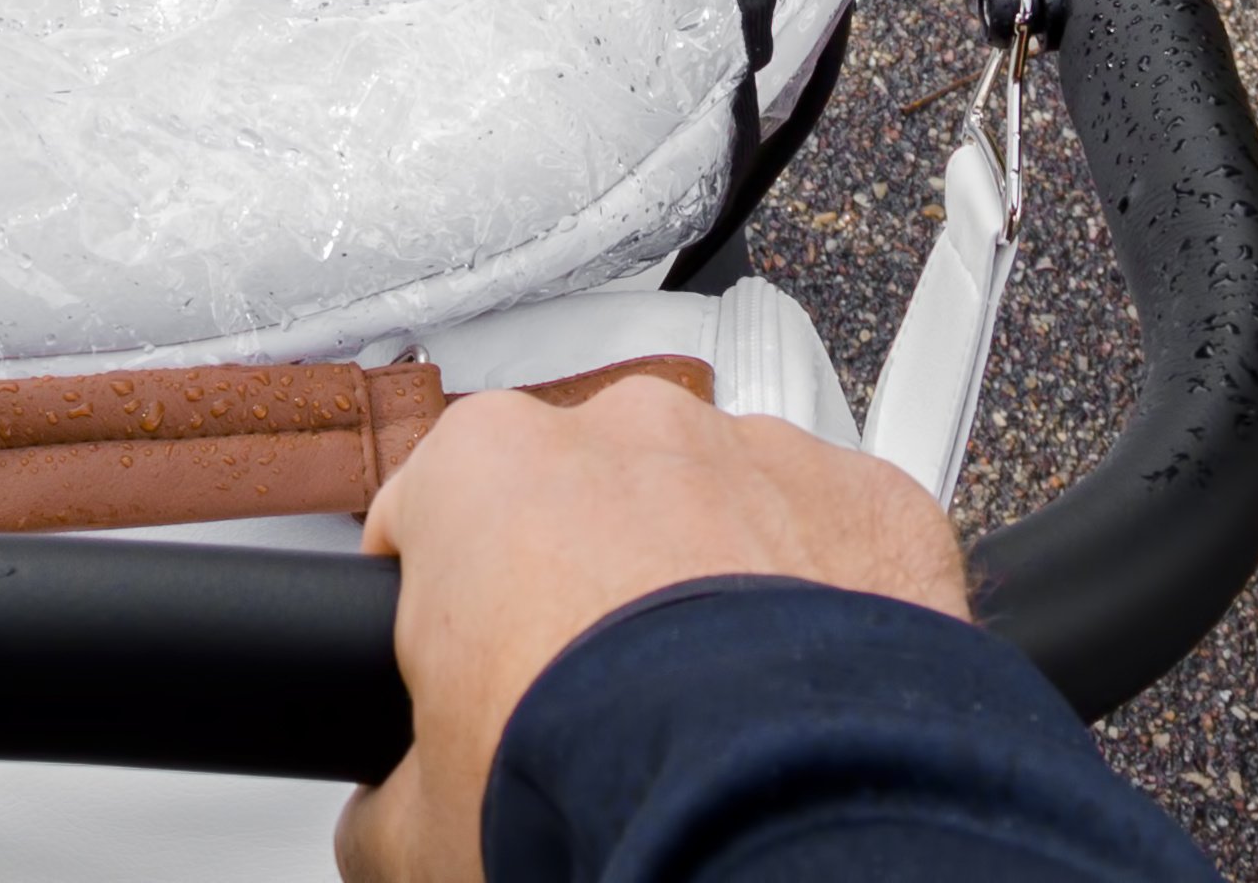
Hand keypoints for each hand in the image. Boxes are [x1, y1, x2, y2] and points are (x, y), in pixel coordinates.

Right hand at [337, 377, 968, 882]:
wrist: (768, 822)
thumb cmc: (589, 789)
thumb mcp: (420, 827)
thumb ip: (387, 795)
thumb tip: (387, 820)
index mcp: (483, 469)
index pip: (432, 512)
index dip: (446, 607)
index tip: (469, 672)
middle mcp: (623, 431)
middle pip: (583, 495)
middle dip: (587, 578)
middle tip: (597, 704)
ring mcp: (756, 451)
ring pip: (717, 503)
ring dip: (712, 580)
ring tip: (715, 707)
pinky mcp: (871, 500)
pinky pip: (836, 539)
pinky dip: (828, 601)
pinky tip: (803, 700)